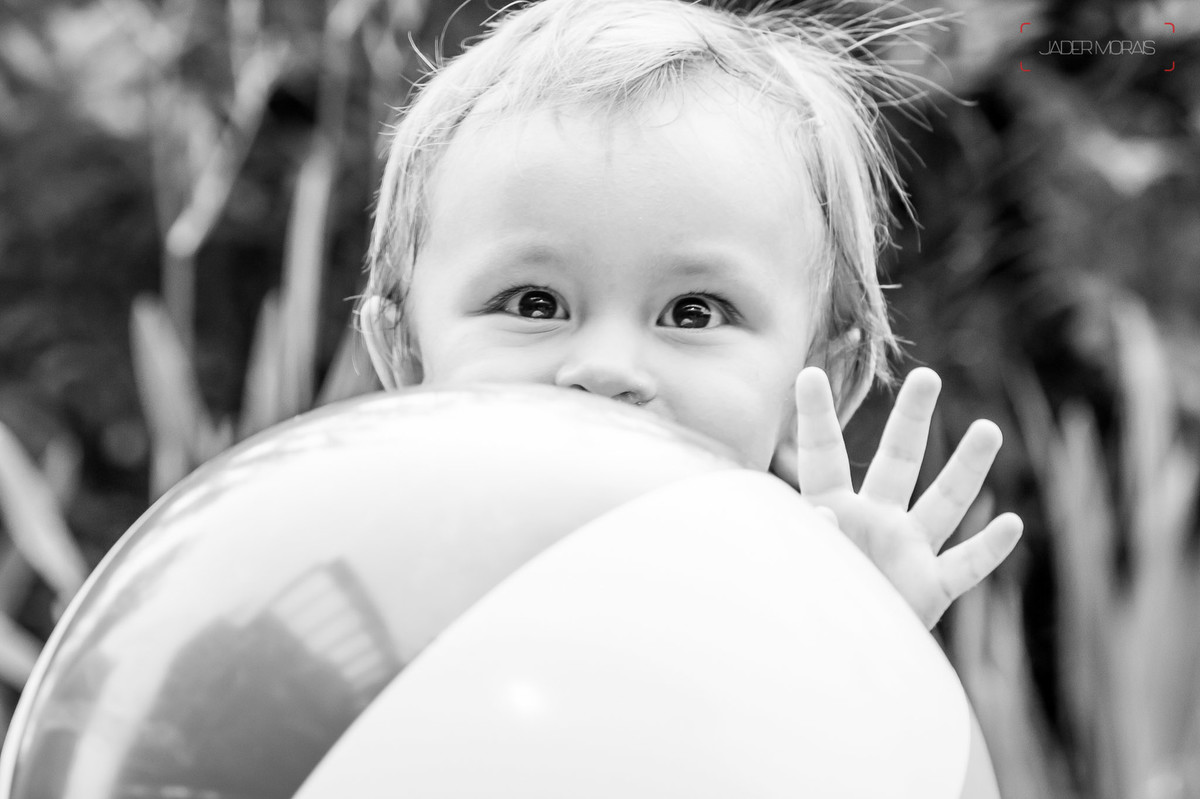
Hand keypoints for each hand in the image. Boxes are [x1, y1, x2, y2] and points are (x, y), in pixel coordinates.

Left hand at [792, 366, 1022, 628]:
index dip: (816, 415)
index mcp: (830, 507)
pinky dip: (988, 549)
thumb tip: (828, 516)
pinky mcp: (929, 589)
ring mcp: (906, 551)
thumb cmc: (798, 608)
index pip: (823, 454)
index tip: (807, 374)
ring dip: (967, 468)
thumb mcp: (788, 565)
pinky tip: (1012, 525)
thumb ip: (806, 537)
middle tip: (928, 377)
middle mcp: (874, 521)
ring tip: (989, 429)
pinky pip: (965, 566)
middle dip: (912, 419)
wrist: (831, 662)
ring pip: (944, 502)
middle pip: (898, 460)